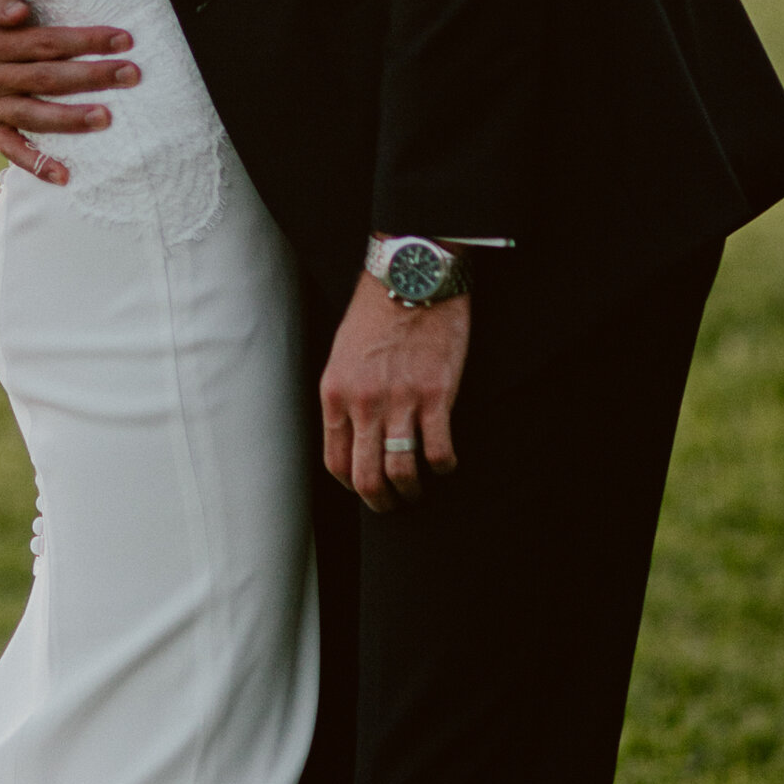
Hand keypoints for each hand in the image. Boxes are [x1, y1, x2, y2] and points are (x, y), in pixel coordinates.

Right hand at [0, 0, 137, 183]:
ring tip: (106, 118)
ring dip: (71, 119)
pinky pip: (10, 149)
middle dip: (92, 76)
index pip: (43, 41)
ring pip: (33, 115)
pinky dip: (36, 164)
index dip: (84, 40)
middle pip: (46, 77)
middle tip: (131, 74)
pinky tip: (65, 176)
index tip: (122, 38)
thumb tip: (19, 14)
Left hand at [320, 268, 470, 513]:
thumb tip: (353, 436)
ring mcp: (401, 401)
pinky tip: (447, 464)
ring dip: (413, 491)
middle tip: (395, 504)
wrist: (410, 278)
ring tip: (421, 491)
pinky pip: (439, 451)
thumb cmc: (376, 312)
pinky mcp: (437, 395)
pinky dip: (444, 467)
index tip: (366, 488)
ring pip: (403, 472)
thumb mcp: (342, 356)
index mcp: (336, 395)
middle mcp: (364, 404)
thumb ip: (345, 397)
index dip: (352, 486)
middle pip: (367, 478)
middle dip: (382, 502)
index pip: (336, 463)